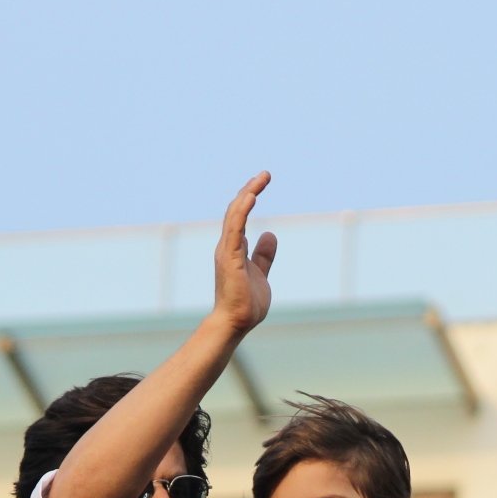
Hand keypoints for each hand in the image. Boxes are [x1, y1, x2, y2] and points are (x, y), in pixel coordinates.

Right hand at [212, 171, 277, 333]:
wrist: (235, 323)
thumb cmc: (245, 303)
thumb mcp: (261, 272)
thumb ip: (264, 255)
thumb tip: (270, 234)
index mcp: (233, 249)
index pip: (239, 216)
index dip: (248, 198)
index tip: (260, 183)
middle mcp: (227, 246)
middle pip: (236, 210)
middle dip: (249, 190)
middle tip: (265, 174)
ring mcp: (226, 251)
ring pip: (234, 215)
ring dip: (247, 194)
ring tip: (261, 179)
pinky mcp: (230, 257)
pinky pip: (235, 228)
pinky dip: (242, 210)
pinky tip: (251, 196)